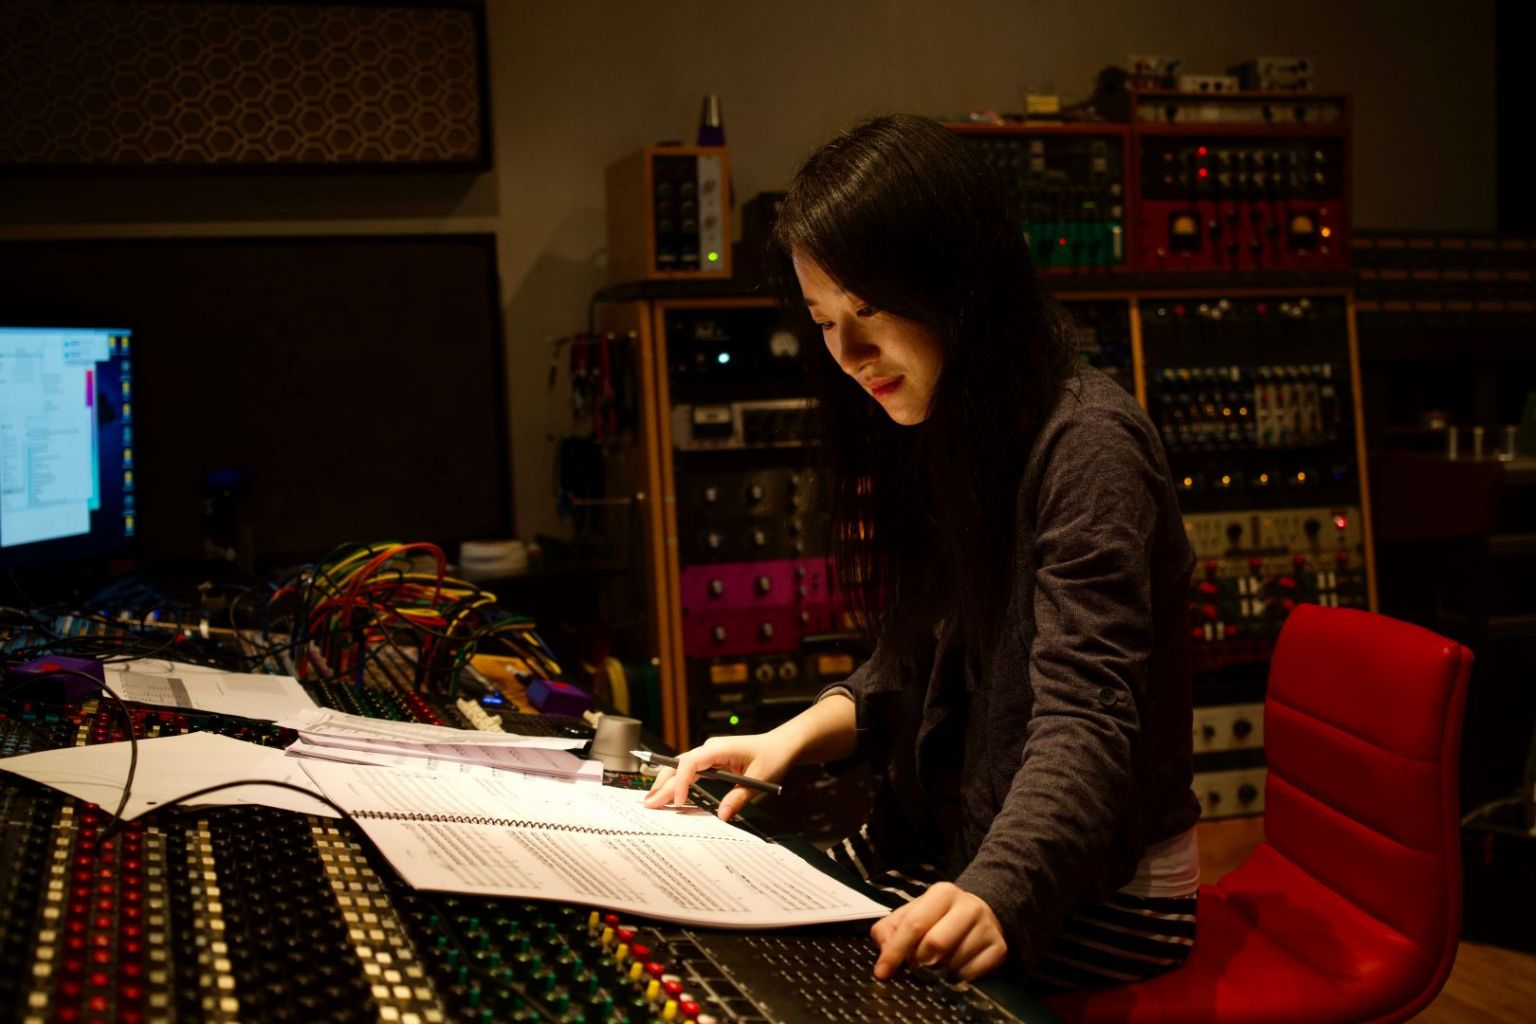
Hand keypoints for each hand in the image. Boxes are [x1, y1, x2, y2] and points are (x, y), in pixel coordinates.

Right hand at [640, 733, 792, 820]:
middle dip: (664, 785)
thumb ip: (739, 798)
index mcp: (720, 748)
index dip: (682, 782)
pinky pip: (691, 771)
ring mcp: (710, 754)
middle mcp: (711, 749)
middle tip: (649, 804)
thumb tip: (722, 815)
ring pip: (681, 767)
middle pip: (680, 765)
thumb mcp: (760, 780)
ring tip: (652, 800)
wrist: (782, 745)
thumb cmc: (773, 757)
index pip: (691, 762)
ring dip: (667, 783)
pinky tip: (669, 794)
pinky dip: (679, 782)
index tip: (679, 801)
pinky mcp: (712, 761)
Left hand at [870, 882, 1007, 981]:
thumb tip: (885, 949)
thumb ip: (890, 928)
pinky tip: (956, 965)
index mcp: (943, 893)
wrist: (983, 912)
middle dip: (920, 959)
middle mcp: (968, 906)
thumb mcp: (913, 913)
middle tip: (919, 961)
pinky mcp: (999, 948)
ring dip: (939, 969)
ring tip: (940, 958)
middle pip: (935, 945)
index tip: (882, 972)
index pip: (914, 925)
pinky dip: (957, 977)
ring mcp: (987, 927)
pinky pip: (970, 975)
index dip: (895, 951)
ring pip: (953, 963)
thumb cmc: (940, 916)